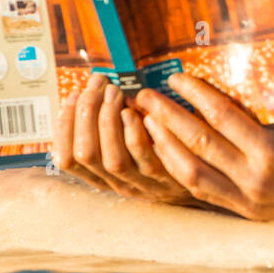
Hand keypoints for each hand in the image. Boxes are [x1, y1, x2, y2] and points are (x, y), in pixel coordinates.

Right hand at [51, 72, 198, 204]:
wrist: (209, 185)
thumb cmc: (166, 156)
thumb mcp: (131, 150)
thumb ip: (112, 129)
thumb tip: (93, 91)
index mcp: (104, 177)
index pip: (67, 158)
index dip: (64, 126)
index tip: (72, 95)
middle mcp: (118, 183)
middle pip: (86, 154)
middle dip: (85, 115)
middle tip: (95, 87)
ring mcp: (143, 184)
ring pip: (112, 158)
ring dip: (108, 121)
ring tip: (113, 94)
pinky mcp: (169, 178)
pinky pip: (146, 158)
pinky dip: (136, 133)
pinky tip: (136, 112)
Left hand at [134, 72, 273, 220]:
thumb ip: (269, 124)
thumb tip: (233, 107)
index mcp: (273, 154)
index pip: (222, 118)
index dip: (195, 95)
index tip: (175, 77)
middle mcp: (255, 181)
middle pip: (199, 143)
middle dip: (167, 117)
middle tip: (145, 97)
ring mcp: (248, 202)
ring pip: (192, 174)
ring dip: (165, 147)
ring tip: (148, 124)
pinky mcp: (247, 215)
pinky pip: (204, 192)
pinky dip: (182, 171)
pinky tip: (169, 154)